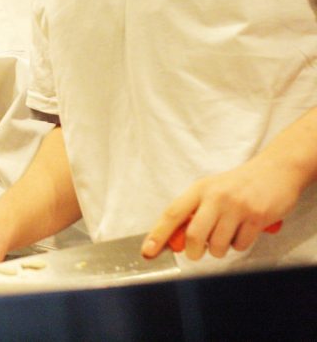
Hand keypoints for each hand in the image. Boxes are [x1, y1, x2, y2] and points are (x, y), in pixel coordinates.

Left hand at [141, 155, 300, 260]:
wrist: (275, 170)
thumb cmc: (237, 184)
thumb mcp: (211, 190)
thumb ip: (194, 211)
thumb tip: (174, 239)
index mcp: (199, 189)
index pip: (172, 214)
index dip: (158, 235)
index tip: (147, 251)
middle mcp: (216, 197)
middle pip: (194, 235)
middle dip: (193, 252)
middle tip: (196, 252)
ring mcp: (237, 207)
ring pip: (218, 245)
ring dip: (219, 249)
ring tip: (226, 235)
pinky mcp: (257, 217)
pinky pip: (240, 245)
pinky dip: (239, 244)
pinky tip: (244, 230)